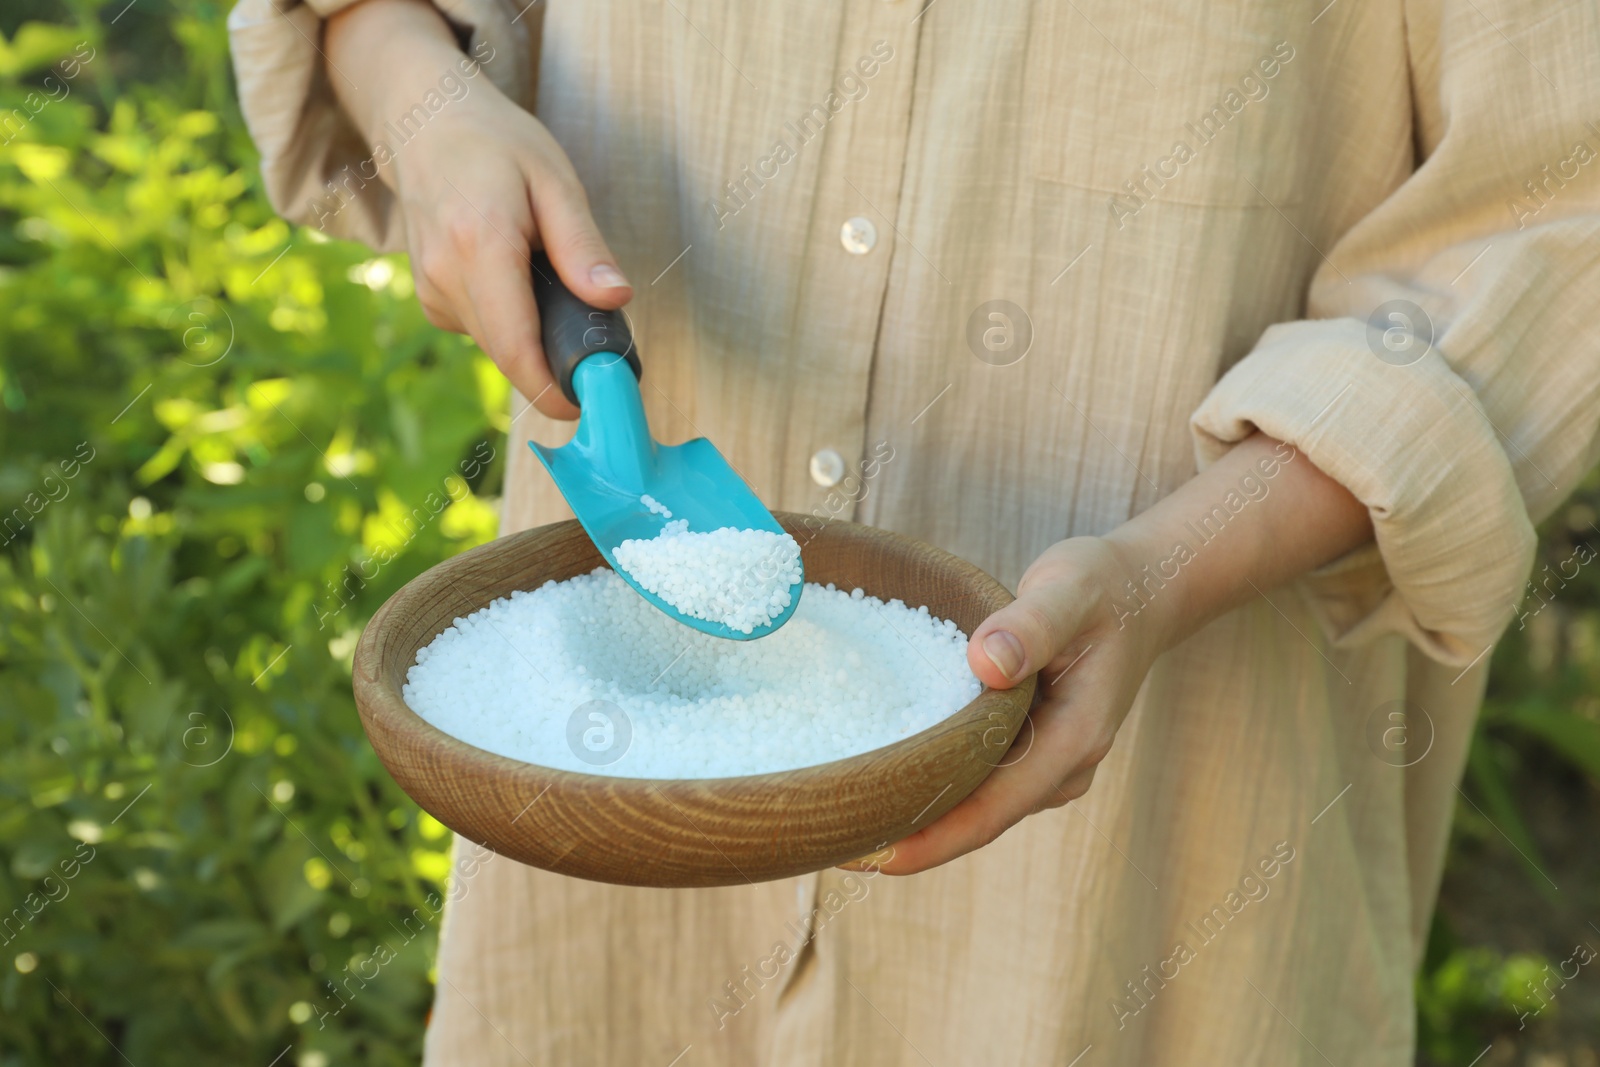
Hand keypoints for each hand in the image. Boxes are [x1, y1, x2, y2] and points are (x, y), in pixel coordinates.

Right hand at [325, 0, 629, 418]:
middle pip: (509, 354)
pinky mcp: (431, 300)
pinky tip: (519, 280)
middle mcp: (445, 275)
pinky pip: (485, 331)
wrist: (425, 123)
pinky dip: (514, 321)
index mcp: (480, 243)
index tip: (591, 405)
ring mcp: (430, 290)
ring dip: (536, 337)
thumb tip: (615, 299)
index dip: (553, 388)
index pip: (516, 345)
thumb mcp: (555, 181)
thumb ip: (583, 245)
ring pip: (498, 346)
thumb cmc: (497, 145)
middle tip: (600, 349)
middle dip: (556, 364)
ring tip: (555, 285)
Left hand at [856, 536, 1169, 874]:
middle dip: (906, 835)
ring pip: (972, 804)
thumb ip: (1030, 624)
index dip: (931, 840)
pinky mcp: (1028, 750)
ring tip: (839, 816)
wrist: (1141, 592)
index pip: (992, 811)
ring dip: (914, 813)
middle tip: (827, 840)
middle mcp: (1060, 768)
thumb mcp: (1069, 590)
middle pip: (974, 820)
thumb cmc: (1102, 588)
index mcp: (1072, 741)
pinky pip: (973, 779)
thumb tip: (985, 663)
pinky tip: (875, 776)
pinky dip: (928, 781)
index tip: (871, 855)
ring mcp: (1045, 764)